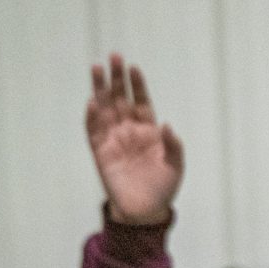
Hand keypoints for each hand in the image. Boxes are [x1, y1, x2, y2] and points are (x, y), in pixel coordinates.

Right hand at [86, 55, 182, 225]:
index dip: (137, 84)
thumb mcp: (176, 166)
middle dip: (116, 78)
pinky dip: (92, 116)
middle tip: (113, 57)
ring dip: (99, 89)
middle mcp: (129, 129)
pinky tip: (93, 101)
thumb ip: (174, 145)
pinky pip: (93, 130)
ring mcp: (113, 138)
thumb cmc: (163, 187)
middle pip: (120, 98)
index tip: (133, 67)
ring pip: (104, 108)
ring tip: (96, 68)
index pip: (141, 101)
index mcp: (148, 130)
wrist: (146, 211)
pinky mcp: (100, 151)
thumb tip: (167, 125)